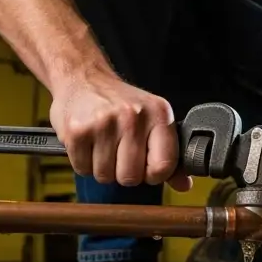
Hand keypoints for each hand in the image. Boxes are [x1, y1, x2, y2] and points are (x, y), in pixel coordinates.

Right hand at [49, 74, 191, 191]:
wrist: (83, 77)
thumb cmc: (119, 103)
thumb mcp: (152, 119)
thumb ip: (168, 154)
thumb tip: (183, 184)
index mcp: (158, 114)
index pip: (164, 165)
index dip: (153, 175)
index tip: (145, 167)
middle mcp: (133, 116)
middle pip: (131, 177)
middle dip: (123, 173)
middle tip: (118, 152)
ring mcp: (104, 123)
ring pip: (105, 176)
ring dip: (101, 168)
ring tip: (102, 145)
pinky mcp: (78, 130)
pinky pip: (83, 169)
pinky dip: (83, 162)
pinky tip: (87, 143)